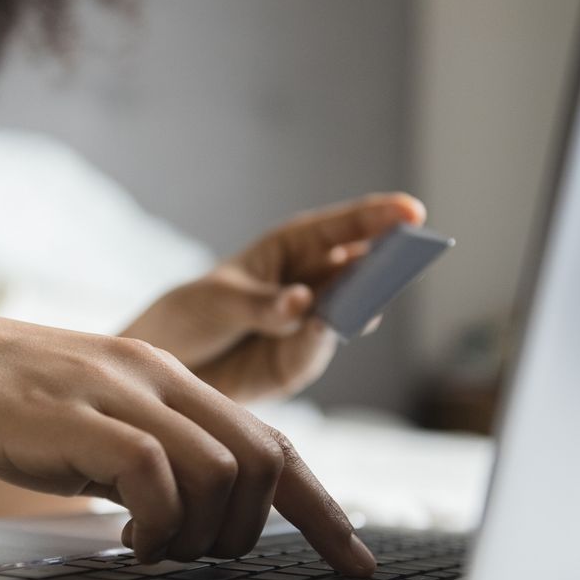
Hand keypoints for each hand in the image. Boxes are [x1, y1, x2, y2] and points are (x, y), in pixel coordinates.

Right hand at [0, 310, 374, 573]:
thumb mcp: (91, 423)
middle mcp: (155, 375)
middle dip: (254, 532)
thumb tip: (195, 510)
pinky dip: (154, 523)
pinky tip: (121, 536)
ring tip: (149, 546)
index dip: (321, 507)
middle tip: (198, 555)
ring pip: (220, 472)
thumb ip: (148, 451)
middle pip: (264, 461)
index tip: (353, 558)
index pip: (272, 442)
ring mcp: (115, 392)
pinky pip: (154, 475)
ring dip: (198, 534)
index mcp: (166, 376)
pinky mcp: (72, 416)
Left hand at [122, 193, 425, 402]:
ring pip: (346, 314)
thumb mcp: (218, 301)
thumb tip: (305, 304)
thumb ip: (263, 304)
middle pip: (358, 272)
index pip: (340, 229)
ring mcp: (309, 326)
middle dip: (384, 265)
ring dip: (358, 306)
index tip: (413, 212)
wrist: (166, 366)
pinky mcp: (298, 364)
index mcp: (291, 249)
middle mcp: (310, 284)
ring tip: (366, 299)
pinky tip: (320, 330)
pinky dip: (318, 342)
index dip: (377, 218)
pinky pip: (315, 352)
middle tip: (407, 258)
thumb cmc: (190, 315)